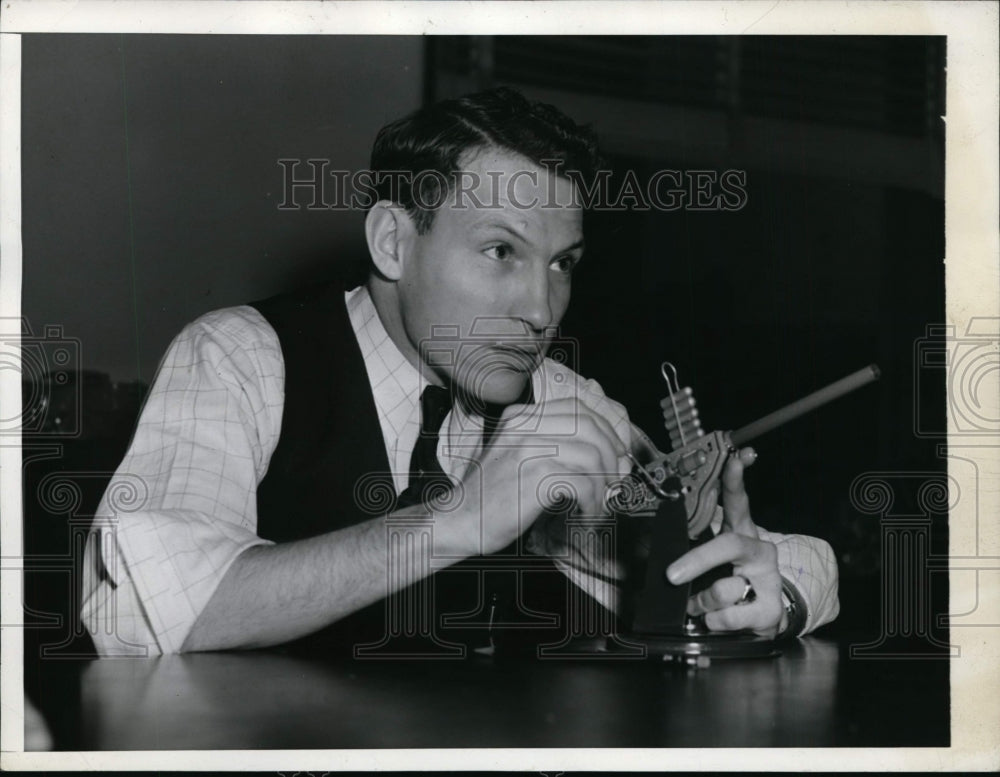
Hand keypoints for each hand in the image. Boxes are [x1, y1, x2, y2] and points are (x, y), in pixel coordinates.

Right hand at [450, 397, 631, 557]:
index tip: (614, 452)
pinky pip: (582, 483)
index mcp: (521, 418)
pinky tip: (587, 514)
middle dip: (611, 455)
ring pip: (591, 455)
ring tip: (599, 502)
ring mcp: (528, 450)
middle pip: (589, 427)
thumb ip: (551, 445)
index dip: (605, 429)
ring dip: (604, 483)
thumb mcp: (515, 455)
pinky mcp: (534, 478)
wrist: (458, 520)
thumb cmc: (491, 495)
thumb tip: (602, 453)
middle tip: (614, 479)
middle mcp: (524, 427)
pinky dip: (593, 502)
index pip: (577, 408)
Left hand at [665, 447, 786, 636]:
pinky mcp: (771, 608)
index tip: (735, 456)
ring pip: (724, 588)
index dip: (735, 479)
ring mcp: (768, 578)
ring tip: (702, 606)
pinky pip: (729, 615)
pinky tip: (718, 620)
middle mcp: (758, 550)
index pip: (738, 502)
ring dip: (702, 602)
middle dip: (698, 561)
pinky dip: (714, 621)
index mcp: (741, 533)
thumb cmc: (728, 584)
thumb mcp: (710, 563)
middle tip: (672, 575)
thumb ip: (691, 550)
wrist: (759, 620)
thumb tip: (657, 547)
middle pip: (729, 545)